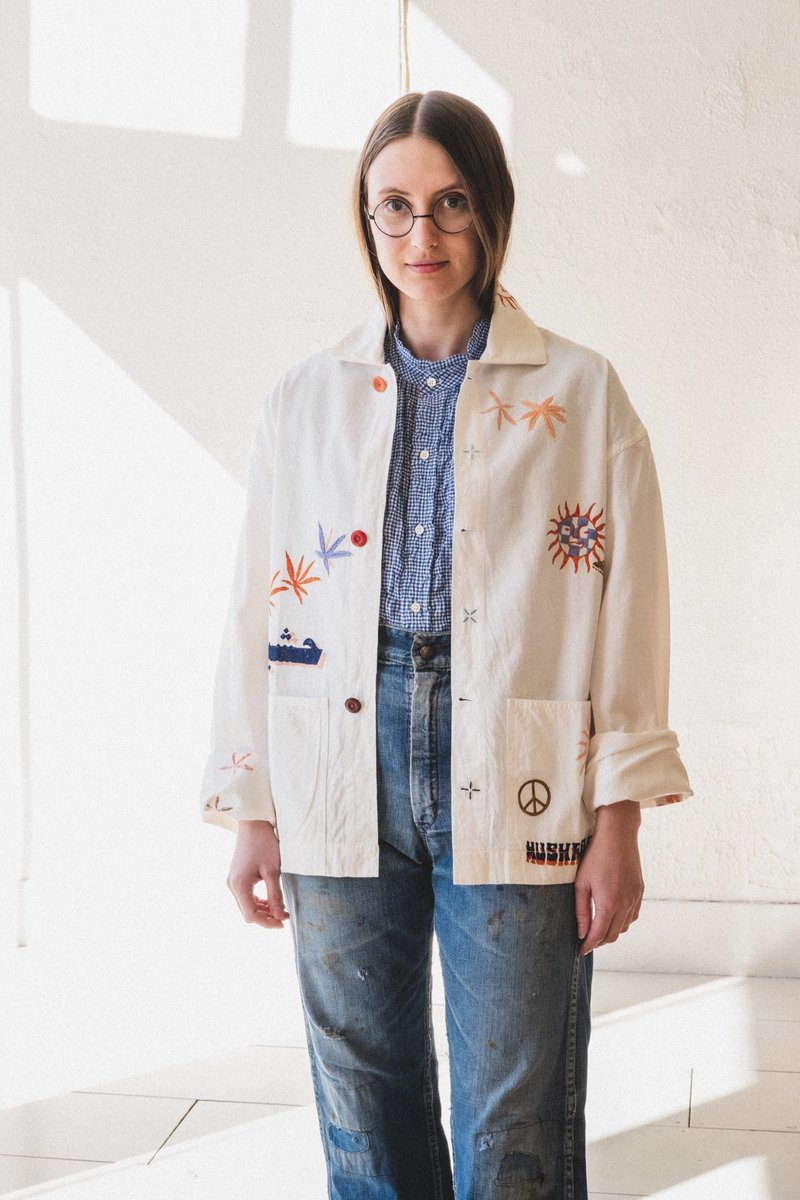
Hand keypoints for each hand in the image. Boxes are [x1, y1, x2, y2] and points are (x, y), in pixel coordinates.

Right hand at [227, 820, 288, 929]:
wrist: (253, 823)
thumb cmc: (264, 844)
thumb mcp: (273, 871)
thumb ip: (275, 895)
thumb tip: (279, 916)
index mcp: (239, 885)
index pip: (251, 915)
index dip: (267, 923)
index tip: (283, 923)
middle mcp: (232, 885)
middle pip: (248, 912)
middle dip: (266, 917)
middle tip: (286, 915)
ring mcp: (233, 881)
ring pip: (247, 905)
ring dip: (263, 910)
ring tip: (282, 908)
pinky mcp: (237, 877)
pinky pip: (247, 896)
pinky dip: (259, 901)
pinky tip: (272, 899)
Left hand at [574, 800, 642, 954]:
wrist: (618, 835)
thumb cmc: (595, 857)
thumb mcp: (581, 883)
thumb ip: (581, 910)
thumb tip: (581, 932)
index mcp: (609, 903)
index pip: (599, 935)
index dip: (588, 945)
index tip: (580, 951)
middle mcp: (625, 904)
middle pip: (613, 935)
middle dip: (599, 941)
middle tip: (586, 941)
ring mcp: (635, 898)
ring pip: (624, 927)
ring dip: (612, 932)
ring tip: (598, 929)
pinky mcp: (640, 891)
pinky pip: (633, 915)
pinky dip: (623, 921)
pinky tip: (613, 916)